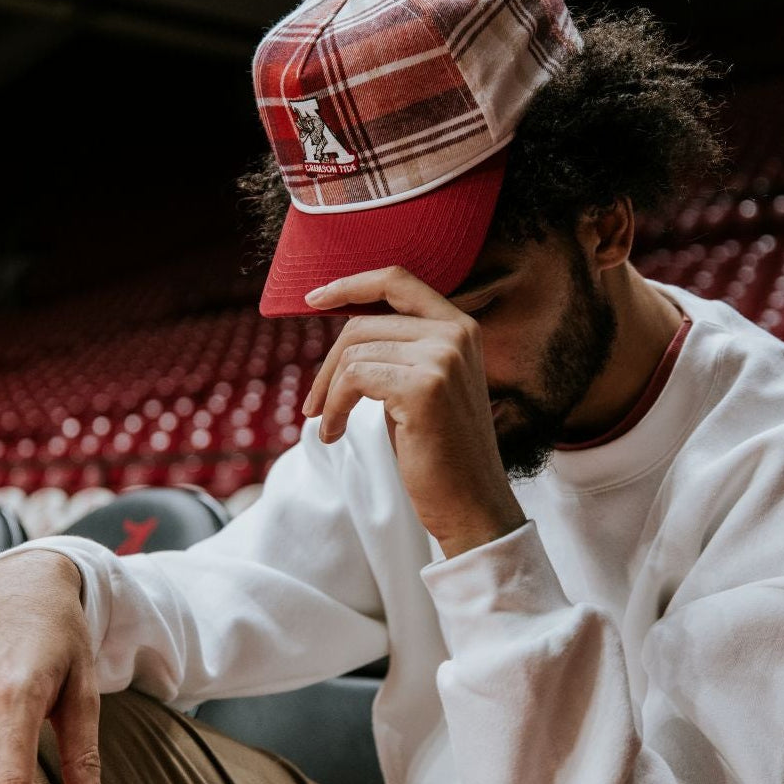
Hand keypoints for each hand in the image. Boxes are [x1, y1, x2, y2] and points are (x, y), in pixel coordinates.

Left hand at [301, 266, 524, 557]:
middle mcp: (456, 334)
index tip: (314, 299)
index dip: (351, 284)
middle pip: (363, 323)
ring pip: (353, 353)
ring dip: (327, 393)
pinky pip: (353, 380)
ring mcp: (442, 358)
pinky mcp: (424, 387)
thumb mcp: (423, 385)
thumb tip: (346, 331)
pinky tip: (334, 433)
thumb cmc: (440, 450)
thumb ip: (399, 350)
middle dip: (328, 364)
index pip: (398, 280)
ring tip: (327, 424)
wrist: (471, 503)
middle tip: (312, 404)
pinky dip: (332, 408)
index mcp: (460, 327)